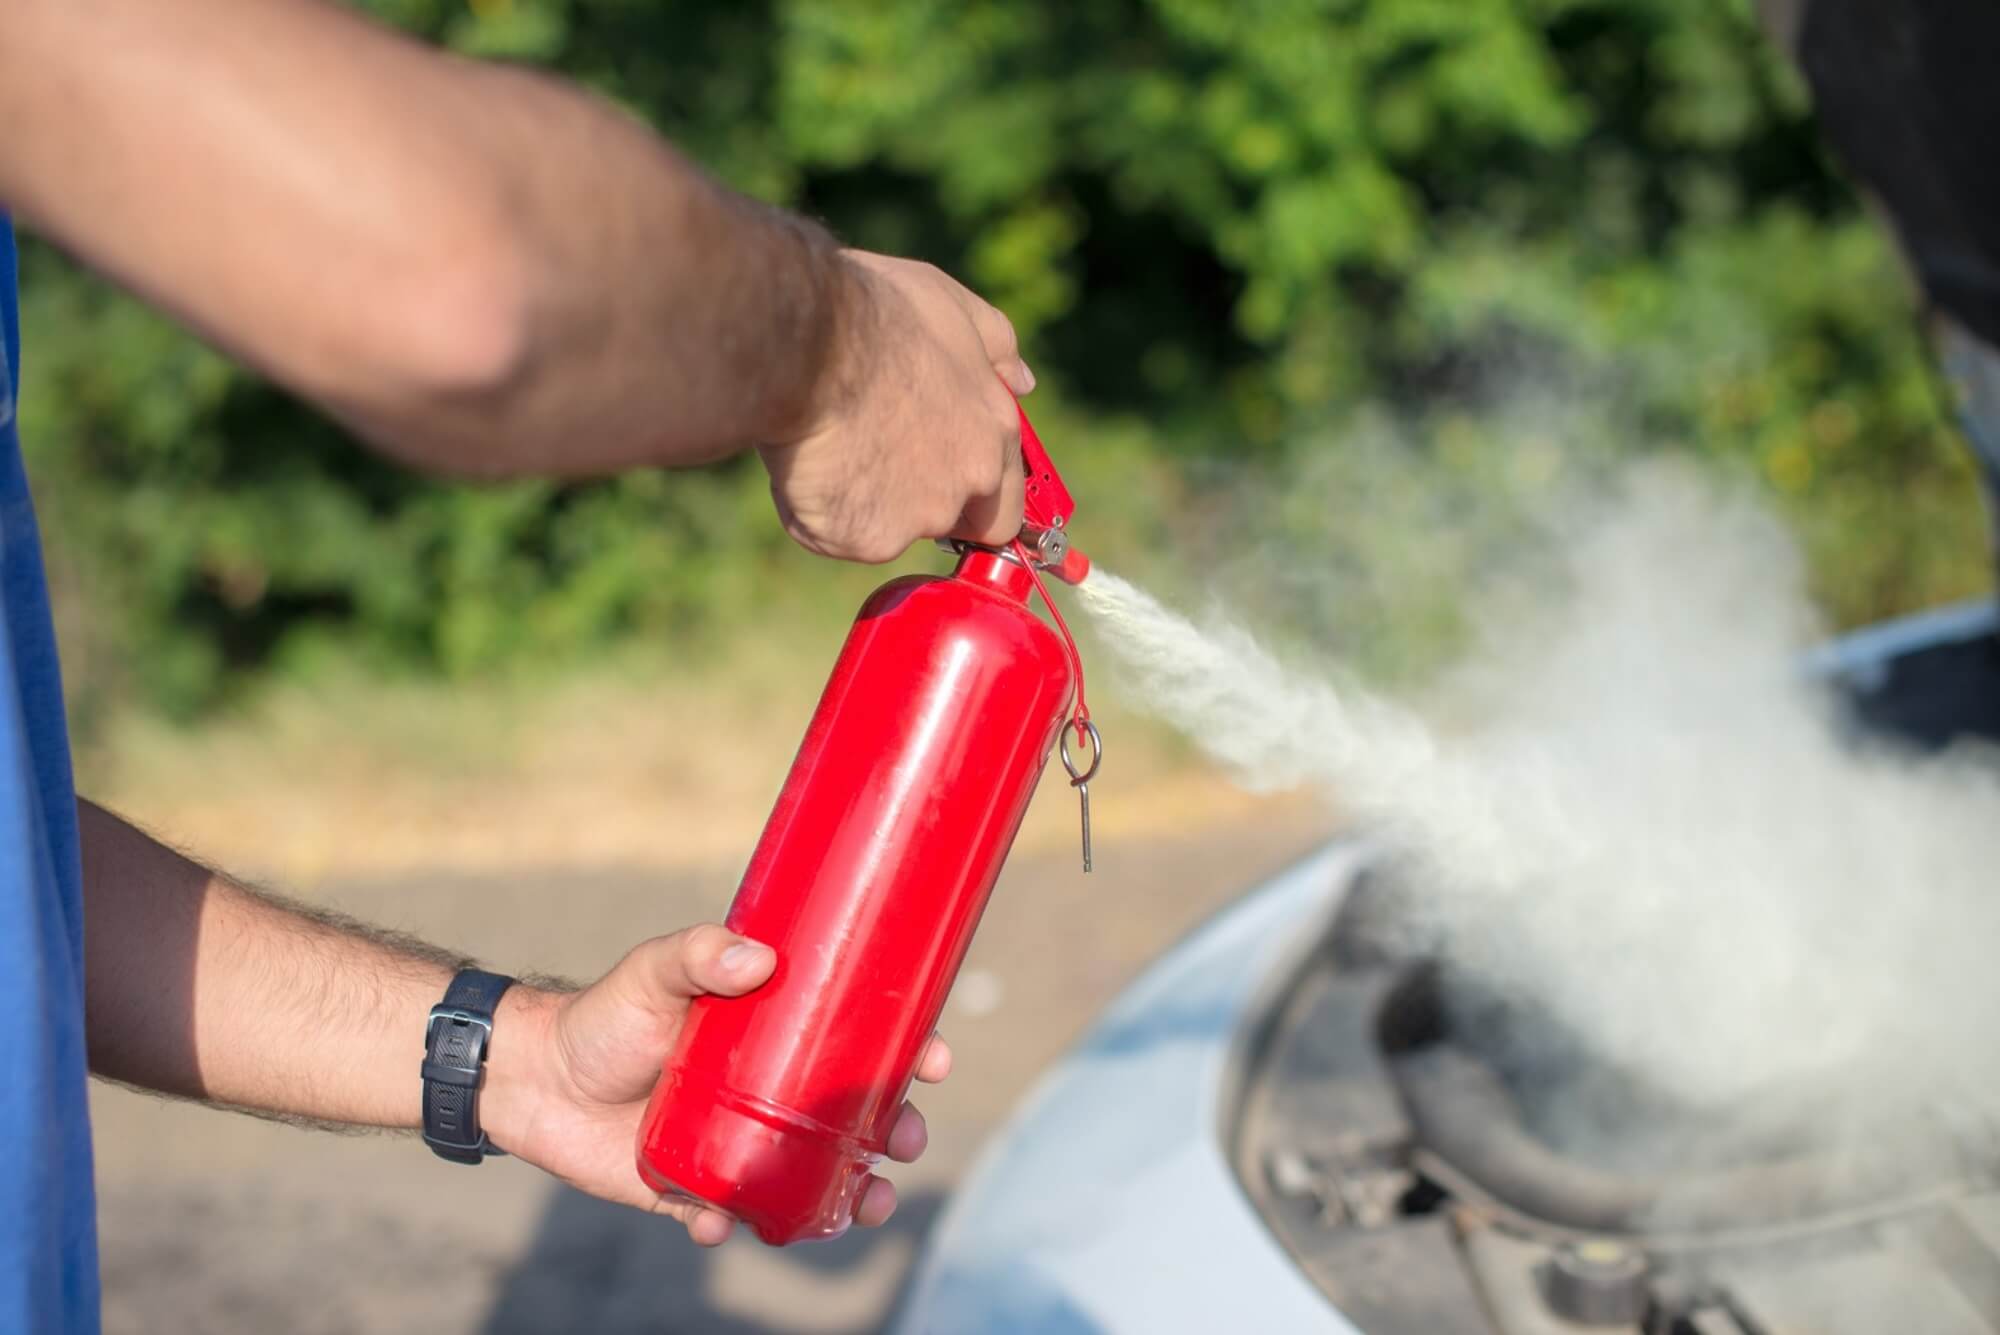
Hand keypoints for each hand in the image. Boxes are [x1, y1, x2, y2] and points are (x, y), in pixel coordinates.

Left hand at [486, 925, 951, 1246]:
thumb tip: (757, 957)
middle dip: (893, 1133)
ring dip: (847, 1195)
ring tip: (863, 1205)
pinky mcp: (694, 1189)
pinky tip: (725, 1223)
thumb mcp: (654, 972)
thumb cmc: (604, 1016)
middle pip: (851, 1117)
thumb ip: (698, 955)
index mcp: (776, 1036)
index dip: (906, 1050)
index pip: (857, 1042)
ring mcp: (738, 1143)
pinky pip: (731, 1215)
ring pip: (812, 1176)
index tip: (936, 1059)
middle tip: (905, 1142)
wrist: (533, 1078)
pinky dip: (736, 1224)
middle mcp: (769, 1091)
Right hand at [758, 249, 1035, 563]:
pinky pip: (836, 535)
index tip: (937, 481)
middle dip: (918, 506)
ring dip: (862, 502)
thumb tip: (1022, 380)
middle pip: (949, 522)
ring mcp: (919, 516)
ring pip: (886, 528)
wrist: (808, 346)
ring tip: (828, 444)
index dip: (972, 497)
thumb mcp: (951, 306)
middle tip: (873, 464)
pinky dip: (817, 511)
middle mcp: (968, 483)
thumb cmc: (875, 315)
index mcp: (995, 432)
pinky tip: (804, 464)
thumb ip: (997, 347)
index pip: (1004, 501)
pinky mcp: (867, 537)